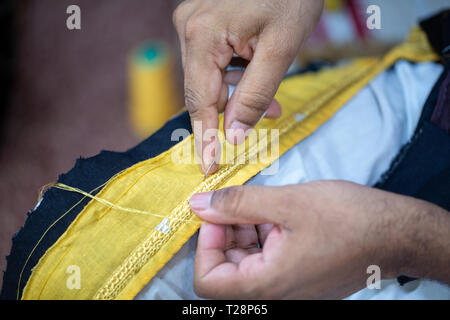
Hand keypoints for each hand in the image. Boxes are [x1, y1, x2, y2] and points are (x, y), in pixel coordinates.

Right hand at [173, 0, 322, 172]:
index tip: (208, 168)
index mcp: (202, 36)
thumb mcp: (281, 50)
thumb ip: (255, 96)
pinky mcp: (203, 20)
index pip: (200, 101)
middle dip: (231, 112)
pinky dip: (235, 73)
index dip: (205, 139)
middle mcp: (189, 28)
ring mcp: (193, 21)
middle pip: (203, 89)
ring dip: (237, 93)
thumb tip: (234, 134)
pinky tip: (257, 74)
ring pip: (210, 76)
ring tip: (271, 103)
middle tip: (265, 123)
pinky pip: (213, 59)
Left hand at [189, 181, 449, 298]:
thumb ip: (237, 204)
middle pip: (227, 270)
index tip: (218, 214)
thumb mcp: (286, 203)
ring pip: (247, 262)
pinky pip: (268, 261)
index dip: (205, 245)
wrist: (397, 233)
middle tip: (244, 203)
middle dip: (227, 232)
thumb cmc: (348, 219)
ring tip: (266, 206)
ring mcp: (289, 289)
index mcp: (267, 285)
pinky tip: (278, 214)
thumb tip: (197, 205)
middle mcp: (276, 296)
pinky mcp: (300, 279)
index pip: (207, 282)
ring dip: (247, 231)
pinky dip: (264, 236)